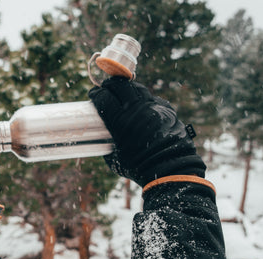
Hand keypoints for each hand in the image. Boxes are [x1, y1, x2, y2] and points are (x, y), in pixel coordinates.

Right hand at [89, 77, 205, 186]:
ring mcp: (153, 107)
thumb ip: (108, 144)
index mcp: (120, 121)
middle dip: (111, 85)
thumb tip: (103, 141)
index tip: (93, 94)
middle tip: (106, 88)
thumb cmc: (139, 167)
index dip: (96, 94)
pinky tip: (143, 105)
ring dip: (128, 88)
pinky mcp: (167, 110)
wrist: (169, 168)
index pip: (104, 98)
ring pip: (138, 88)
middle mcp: (136, 110)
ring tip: (124, 92)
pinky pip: (153, 99)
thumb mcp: (115, 158)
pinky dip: (146, 99)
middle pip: (120, 86)